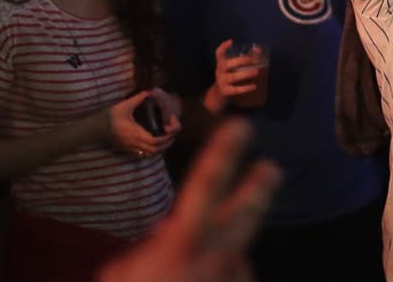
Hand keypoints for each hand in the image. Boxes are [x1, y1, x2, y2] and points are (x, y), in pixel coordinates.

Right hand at [98, 119, 280, 281]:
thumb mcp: (121, 275)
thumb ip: (150, 249)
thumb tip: (167, 234)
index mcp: (182, 243)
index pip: (207, 186)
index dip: (224, 153)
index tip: (240, 125)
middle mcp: (217, 257)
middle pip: (245, 215)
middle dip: (258, 191)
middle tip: (271, 168)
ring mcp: (232, 277)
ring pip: (233, 261)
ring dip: (219, 265)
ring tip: (189, 278)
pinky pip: (232, 281)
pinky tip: (200, 281)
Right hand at [108, 91, 179, 157]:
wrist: (94, 128)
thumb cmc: (109, 117)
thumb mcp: (124, 105)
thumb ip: (138, 98)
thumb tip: (150, 90)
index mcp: (135, 133)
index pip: (154, 141)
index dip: (165, 138)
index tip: (170, 130)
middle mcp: (133, 143)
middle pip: (154, 151)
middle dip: (166, 144)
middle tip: (171, 135)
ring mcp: (129, 148)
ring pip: (149, 154)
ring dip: (160, 149)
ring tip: (165, 139)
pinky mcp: (126, 150)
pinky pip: (142, 155)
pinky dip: (151, 151)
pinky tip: (154, 143)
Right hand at [212, 40, 260, 100]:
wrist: (218, 95)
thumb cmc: (229, 77)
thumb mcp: (232, 68)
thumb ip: (244, 60)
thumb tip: (258, 49)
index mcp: (221, 63)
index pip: (219, 54)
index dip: (223, 47)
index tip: (230, 41)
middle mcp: (219, 71)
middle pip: (226, 65)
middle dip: (239, 61)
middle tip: (250, 59)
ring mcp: (221, 82)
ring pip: (232, 77)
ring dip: (245, 74)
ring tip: (256, 72)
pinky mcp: (225, 91)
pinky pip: (235, 90)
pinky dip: (245, 88)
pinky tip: (254, 86)